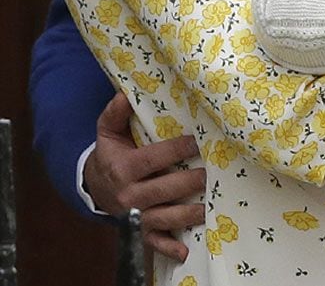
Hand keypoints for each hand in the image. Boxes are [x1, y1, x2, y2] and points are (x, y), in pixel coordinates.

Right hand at [84, 91, 205, 262]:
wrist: (94, 185)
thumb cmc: (111, 152)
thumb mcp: (108, 130)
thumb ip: (116, 112)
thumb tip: (125, 93)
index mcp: (123, 168)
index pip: (153, 159)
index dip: (176, 150)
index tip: (196, 142)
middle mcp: (129, 195)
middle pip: (164, 190)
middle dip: (189, 182)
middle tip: (212, 172)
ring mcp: (136, 216)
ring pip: (165, 217)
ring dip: (189, 214)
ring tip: (211, 204)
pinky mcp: (140, 230)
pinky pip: (154, 242)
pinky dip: (169, 247)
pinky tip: (185, 249)